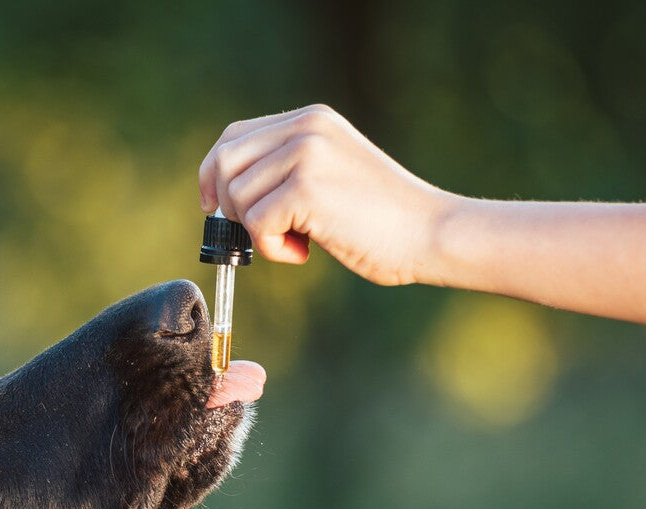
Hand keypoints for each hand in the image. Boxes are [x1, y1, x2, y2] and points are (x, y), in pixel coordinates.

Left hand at [198, 105, 452, 286]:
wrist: (430, 233)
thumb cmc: (381, 219)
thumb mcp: (329, 173)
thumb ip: (286, 169)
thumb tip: (225, 193)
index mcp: (311, 120)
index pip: (234, 136)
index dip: (214, 173)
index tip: (215, 207)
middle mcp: (306, 127)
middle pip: (225, 163)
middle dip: (229, 207)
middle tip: (263, 234)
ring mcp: (306, 154)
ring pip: (238, 199)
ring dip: (259, 234)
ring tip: (301, 242)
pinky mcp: (306, 188)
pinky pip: (256, 224)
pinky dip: (273, 249)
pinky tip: (307, 251)